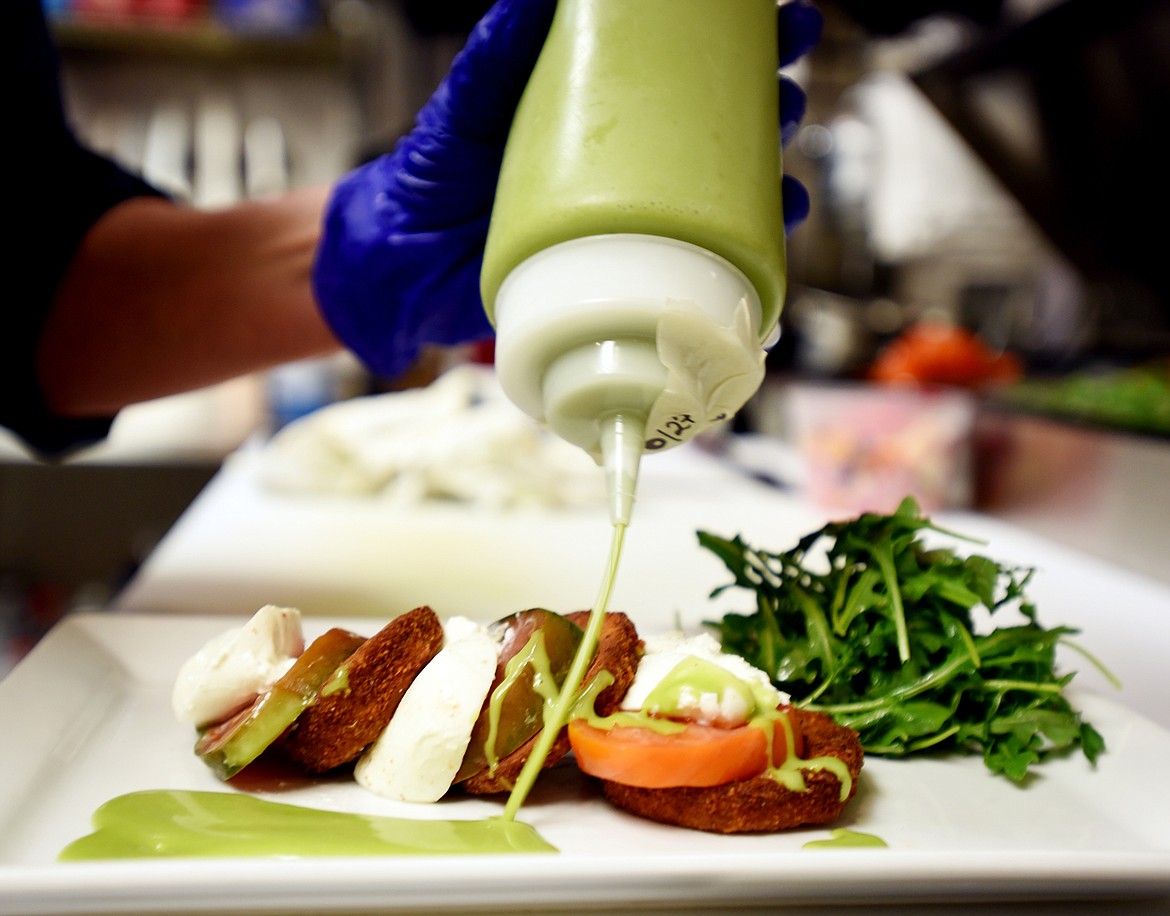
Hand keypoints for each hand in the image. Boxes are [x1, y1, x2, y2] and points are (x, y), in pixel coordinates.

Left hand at [313, 0, 821, 380]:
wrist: (402, 266)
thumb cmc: (429, 175)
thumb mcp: (463, 107)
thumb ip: (494, 54)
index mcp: (593, 104)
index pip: (677, 61)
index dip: (733, 37)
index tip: (774, 13)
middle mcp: (619, 156)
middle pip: (715, 118)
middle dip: (766, 95)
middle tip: (788, 79)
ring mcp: (624, 213)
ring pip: (718, 187)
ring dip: (766, 172)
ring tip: (787, 166)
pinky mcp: (621, 267)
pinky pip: (693, 253)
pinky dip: (739, 245)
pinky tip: (768, 234)